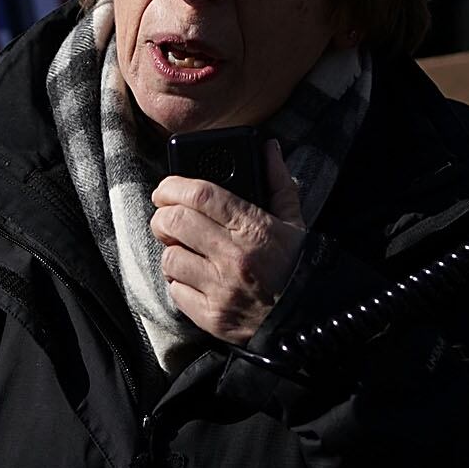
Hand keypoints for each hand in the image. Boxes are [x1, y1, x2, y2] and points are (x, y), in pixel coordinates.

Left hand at [150, 141, 307, 344]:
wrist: (306, 319)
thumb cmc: (297, 267)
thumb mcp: (294, 221)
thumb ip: (278, 181)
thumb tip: (268, 147)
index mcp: (253, 228)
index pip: (200, 195)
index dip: (173, 186)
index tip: (166, 188)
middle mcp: (233, 257)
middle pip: (174, 222)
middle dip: (162, 216)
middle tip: (167, 217)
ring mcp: (220, 289)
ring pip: (169, 257)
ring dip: (171, 250)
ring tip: (184, 249)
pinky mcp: (211, 316)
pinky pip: (175, 291)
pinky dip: (178, 282)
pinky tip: (193, 277)